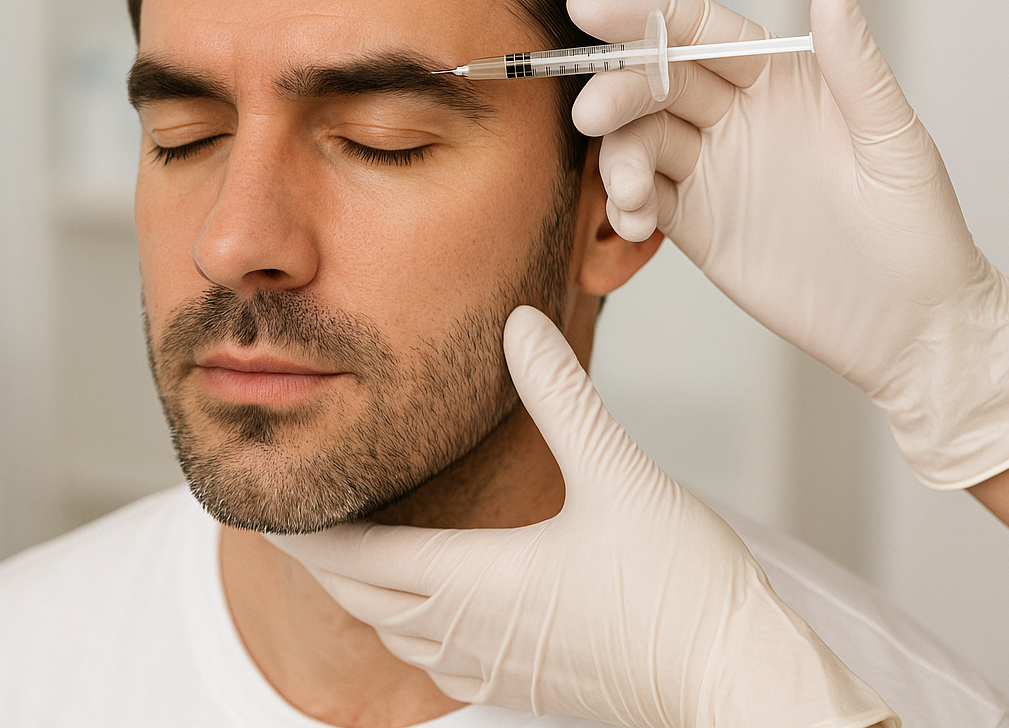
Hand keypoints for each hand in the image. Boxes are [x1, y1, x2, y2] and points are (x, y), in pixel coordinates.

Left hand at [270, 306, 895, 727]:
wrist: (739, 685)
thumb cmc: (685, 591)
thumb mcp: (619, 474)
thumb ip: (561, 396)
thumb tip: (521, 324)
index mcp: (474, 579)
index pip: (356, 555)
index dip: (307, 528)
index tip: (270, 501)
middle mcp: (468, 631)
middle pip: (360, 596)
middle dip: (322, 557)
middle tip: (293, 518)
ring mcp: (494, 666)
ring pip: (394, 633)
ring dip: (362, 592)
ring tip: (351, 553)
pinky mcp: (526, 684)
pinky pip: (437, 659)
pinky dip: (408, 625)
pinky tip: (430, 608)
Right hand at [568, 0, 1008, 488]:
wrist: (910, 326)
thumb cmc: (919, 229)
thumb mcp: (893, 141)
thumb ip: (855, 67)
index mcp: (781, 77)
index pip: (699, 30)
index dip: (641, 15)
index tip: (587, 9)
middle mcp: (738, 115)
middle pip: (655, 82)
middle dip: (616, 90)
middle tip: (592, 114)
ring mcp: (712, 170)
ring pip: (638, 140)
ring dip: (617, 157)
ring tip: (632, 192)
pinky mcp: (696, 224)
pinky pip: (642, 200)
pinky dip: (624, 205)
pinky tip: (635, 223)